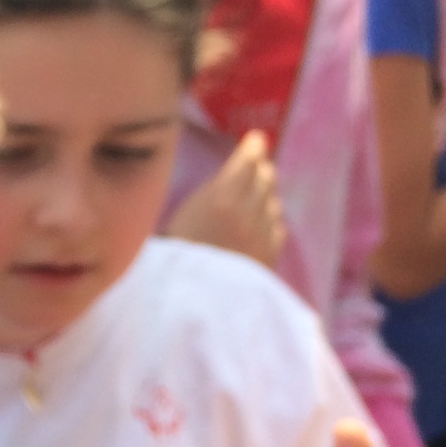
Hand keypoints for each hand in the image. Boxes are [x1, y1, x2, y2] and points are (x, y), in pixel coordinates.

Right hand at [166, 131, 286, 267]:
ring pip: (273, 203)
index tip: (255, 140)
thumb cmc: (168, 261)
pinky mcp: (268, 258)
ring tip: (254, 197)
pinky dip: (270, 222)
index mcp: (220, 198)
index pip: (247, 162)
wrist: (189, 306)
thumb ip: (205, 196)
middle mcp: (247, 212)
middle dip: (259, 170)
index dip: (253, 148)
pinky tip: (259, 226)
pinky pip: (277, 229)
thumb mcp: (176, 219)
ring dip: (264, 196)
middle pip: (265, 179)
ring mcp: (262, 236)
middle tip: (254, 166)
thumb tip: (225, 180)